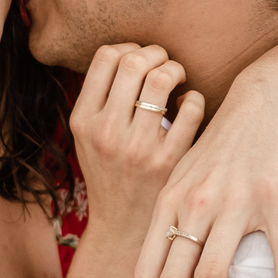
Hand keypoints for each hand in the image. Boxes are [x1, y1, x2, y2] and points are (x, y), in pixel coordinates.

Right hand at [70, 44, 203, 245]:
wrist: (123, 229)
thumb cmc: (111, 175)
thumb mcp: (88, 138)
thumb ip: (99, 99)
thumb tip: (128, 53)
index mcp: (83, 120)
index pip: (106, 56)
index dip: (130, 48)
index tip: (141, 61)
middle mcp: (107, 132)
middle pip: (134, 60)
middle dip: (157, 54)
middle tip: (165, 66)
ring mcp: (138, 148)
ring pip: (162, 78)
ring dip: (176, 69)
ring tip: (179, 80)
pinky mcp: (168, 162)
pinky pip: (190, 108)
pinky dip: (194, 98)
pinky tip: (189, 107)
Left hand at [134, 68, 277, 277]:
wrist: (268, 96)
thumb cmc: (228, 141)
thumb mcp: (187, 172)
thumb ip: (176, 212)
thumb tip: (169, 260)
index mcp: (172, 199)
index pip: (151, 268)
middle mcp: (196, 203)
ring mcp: (235, 201)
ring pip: (213, 275)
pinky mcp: (276, 196)